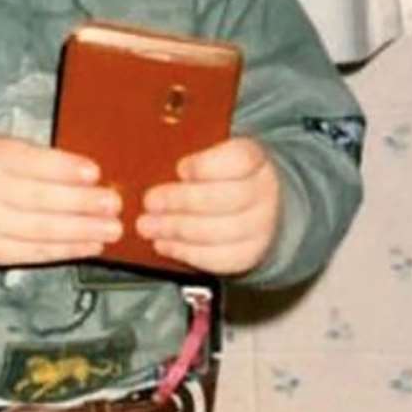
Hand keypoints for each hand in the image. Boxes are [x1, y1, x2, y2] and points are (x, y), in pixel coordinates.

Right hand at [0, 136, 122, 266]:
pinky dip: (66, 250)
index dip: (64, 169)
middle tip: (114, 205)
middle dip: (82, 204)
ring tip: (112, 229)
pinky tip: (91, 245)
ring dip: (81, 231)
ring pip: (41, 231)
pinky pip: (34, 253)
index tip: (95, 172)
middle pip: (40, 200)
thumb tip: (86, 173)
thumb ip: (34, 157)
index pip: (31, 163)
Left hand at [135, 136, 279, 274]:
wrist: (255, 205)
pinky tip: (162, 243)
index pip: (240, 159)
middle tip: (150, 201)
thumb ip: (189, 153)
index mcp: (256, 159)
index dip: (207, 166)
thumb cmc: (222, 175)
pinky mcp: (249, 254)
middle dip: (181, 201)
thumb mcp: (213, 153)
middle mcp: (264, 193)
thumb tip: (153, 156)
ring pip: (219, 232)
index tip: (180, 169)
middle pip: (226, 199)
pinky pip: (217, 258)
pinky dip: (185, 252)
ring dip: (176, 229)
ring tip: (147, 225)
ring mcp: (261, 227)